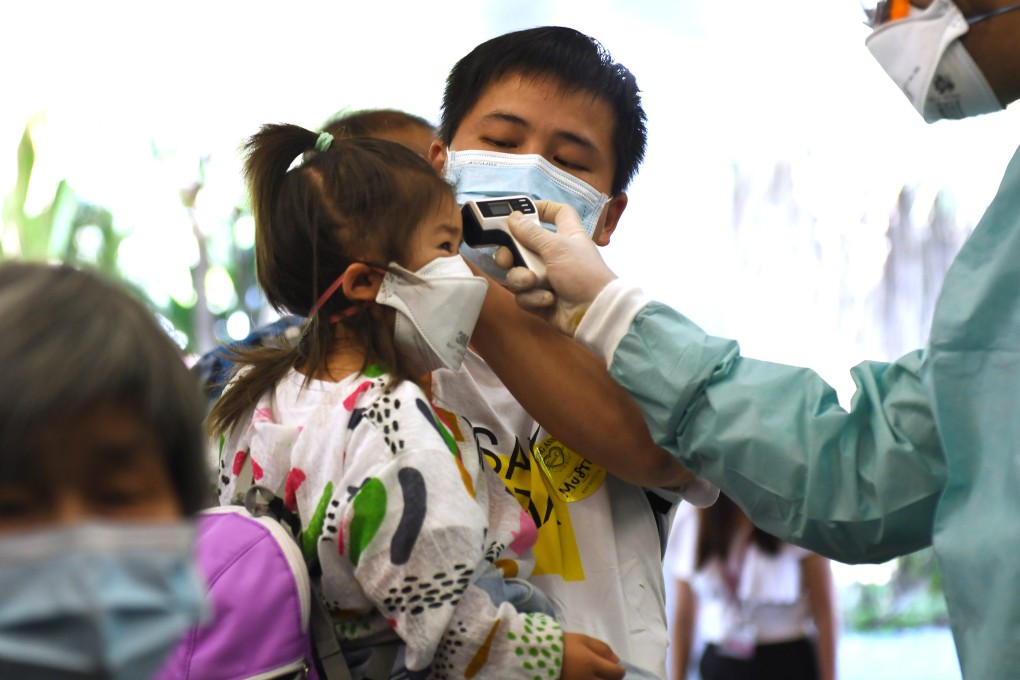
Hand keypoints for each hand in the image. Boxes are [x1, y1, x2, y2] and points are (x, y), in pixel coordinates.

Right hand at [505, 200, 617, 335]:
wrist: (595, 313)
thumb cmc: (581, 273)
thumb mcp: (557, 248)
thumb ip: (531, 233)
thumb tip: (513, 217)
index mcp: (565, 235)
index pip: (557, 213)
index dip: (541, 208)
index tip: (522, 211)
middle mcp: (554, 254)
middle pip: (522, 246)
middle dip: (510, 254)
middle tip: (506, 259)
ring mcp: (546, 278)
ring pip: (518, 273)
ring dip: (523, 279)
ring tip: (534, 283)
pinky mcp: (540, 299)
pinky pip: (524, 295)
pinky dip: (533, 297)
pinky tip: (548, 300)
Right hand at [560, 632, 624, 679]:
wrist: (540, 653)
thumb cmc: (563, 644)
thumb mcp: (583, 640)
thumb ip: (602, 648)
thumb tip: (616, 660)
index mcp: (592, 664)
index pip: (616, 673)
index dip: (620, 670)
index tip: (617, 667)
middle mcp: (588, 679)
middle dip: (612, 679)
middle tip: (608, 672)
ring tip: (597, 675)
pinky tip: (588, 677)